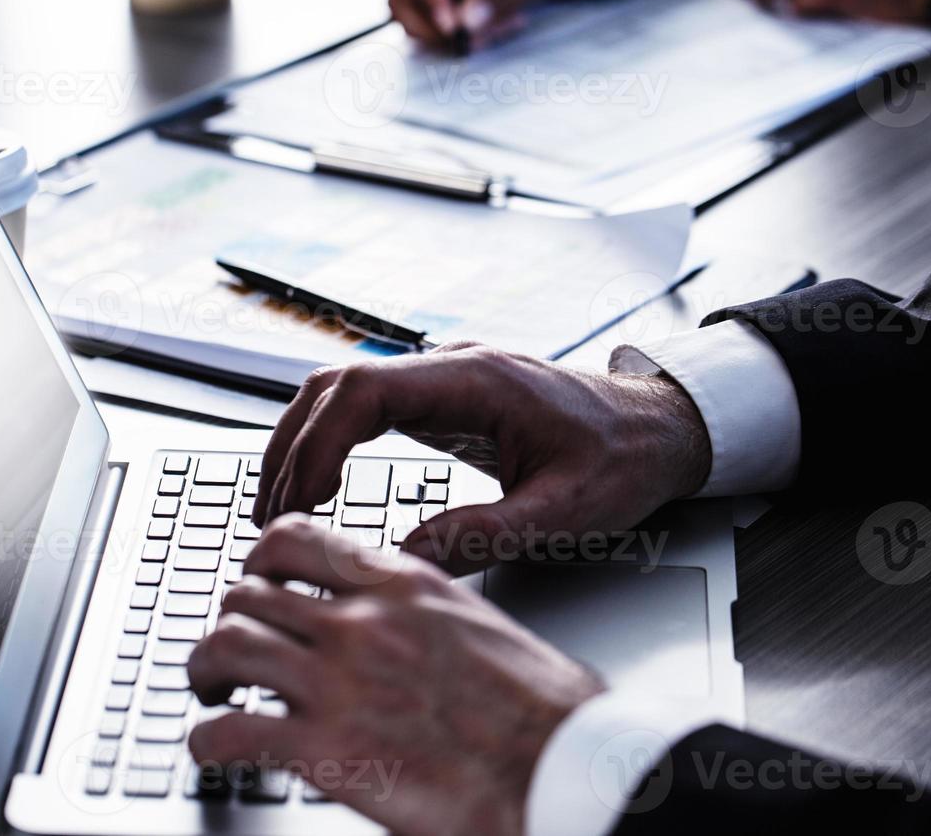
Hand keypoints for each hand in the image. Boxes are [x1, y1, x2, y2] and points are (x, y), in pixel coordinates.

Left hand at [188, 518, 604, 834]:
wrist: (562, 769)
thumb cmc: (545, 711)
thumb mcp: (482, 627)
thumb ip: (428, 616)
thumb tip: (409, 627)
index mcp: (404, 584)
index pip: (297, 539)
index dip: (259, 560)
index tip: (257, 581)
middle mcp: (363, 621)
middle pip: (248, 591)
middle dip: (229, 618)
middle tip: (231, 647)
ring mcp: (338, 683)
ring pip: (225, 645)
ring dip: (205, 669)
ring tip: (211, 692)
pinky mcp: (325, 752)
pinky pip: (230, 733)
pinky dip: (208, 740)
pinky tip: (216, 750)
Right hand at [252, 342, 711, 573]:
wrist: (658, 428)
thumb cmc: (621, 460)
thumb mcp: (562, 512)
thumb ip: (483, 535)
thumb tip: (403, 563)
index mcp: (475, 379)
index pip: (363, 390)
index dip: (317, 444)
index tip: (300, 501)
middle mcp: (451, 367)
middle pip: (336, 386)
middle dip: (292, 447)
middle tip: (271, 515)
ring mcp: (444, 378)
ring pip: (343, 392)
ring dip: (303, 442)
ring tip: (280, 506)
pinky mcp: (445, 399)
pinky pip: (366, 407)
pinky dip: (330, 441)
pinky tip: (318, 483)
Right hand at [382, 0, 594, 48]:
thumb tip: (466, 22)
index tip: (451, 23)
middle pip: (399, 0)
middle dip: (436, 28)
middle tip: (475, 39)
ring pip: (416, 23)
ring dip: (456, 36)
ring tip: (505, 24)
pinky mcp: (430, 3)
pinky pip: (434, 31)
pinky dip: (465, 37)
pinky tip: (500, 23)